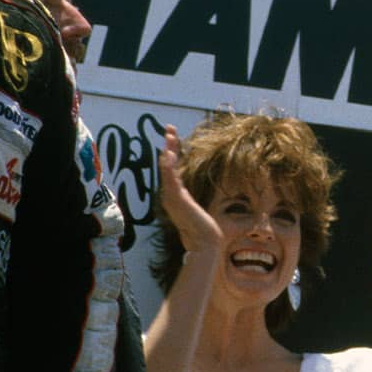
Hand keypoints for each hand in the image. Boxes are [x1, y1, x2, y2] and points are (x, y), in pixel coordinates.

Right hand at [157, 127, 220, 255]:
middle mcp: (170, 194)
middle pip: (167, 165)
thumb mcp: (194, 210)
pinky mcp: (177, 200)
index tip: (173, 135)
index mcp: (174, 194)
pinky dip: (167, 168)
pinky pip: (170, 180)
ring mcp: (172, 197)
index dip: (172, 151)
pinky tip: (167, 156)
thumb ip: (189, 200)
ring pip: (168, 170)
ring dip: (168, 152)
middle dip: (169, 146)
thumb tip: (189, 195)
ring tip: (169, 136)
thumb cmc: (200, 229)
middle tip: (170, 128)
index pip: (172, 168)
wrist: (204, 243)